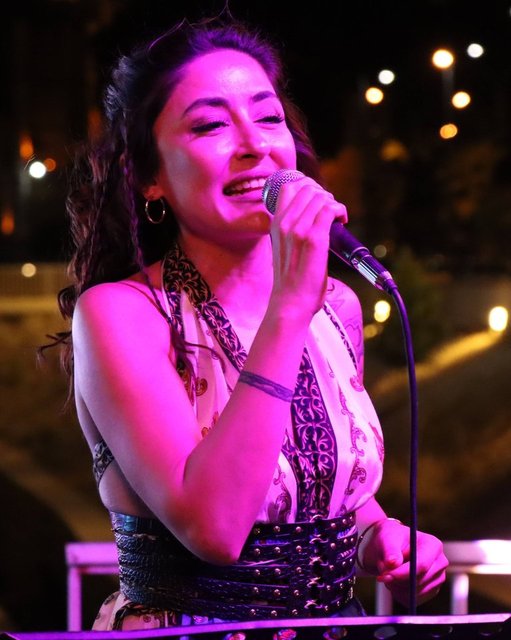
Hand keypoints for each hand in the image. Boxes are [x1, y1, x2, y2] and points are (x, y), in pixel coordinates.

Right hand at [269, 175, 347, 316]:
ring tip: (338, 217)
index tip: (319, 198)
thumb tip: (313, 216)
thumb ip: (292, 230)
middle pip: (307, 188)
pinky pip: (330, 209)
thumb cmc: (291, 281)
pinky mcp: (314, 239)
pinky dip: (340, 210)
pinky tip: (342, 221)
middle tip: (331, 210)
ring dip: (333, 202)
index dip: (307, 185)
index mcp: (275, 224)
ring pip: (320, 196)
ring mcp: (298, 230)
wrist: (290, 303)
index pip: (288, 186)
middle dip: (324, 194)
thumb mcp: (284, 249)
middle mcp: (285, 223)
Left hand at [359, 518, 448, 605]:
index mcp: (433, 545)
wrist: (390, 547)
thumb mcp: (387, 538)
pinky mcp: (431, 591)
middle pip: (419, 581)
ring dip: (396, 587)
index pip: (422, 565)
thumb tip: (393, 563)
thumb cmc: (390, 539)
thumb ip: (390, 550)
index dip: (403, 573)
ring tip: (389, 574)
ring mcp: (437, 579)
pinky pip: (413, 601)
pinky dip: (399, 594)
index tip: (386, 575)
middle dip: (397, 580)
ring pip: (415, 593)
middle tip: (383, 574)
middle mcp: (440, 563)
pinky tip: (395, 582)